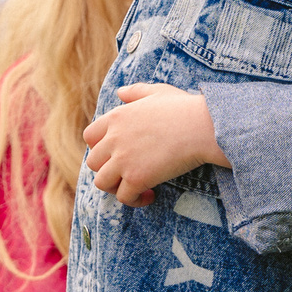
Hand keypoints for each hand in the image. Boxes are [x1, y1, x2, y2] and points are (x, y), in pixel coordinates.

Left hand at [82, 83, 226, 207]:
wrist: (202, 127)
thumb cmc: (184, 108)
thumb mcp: (157, 92)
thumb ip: (136, 92)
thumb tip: (120, 92)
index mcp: (116, 117)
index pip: (89, 137)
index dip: (99, 148)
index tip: (115, 154)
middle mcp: (113, 139)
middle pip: (93, 162)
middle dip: (108, 170)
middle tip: (127, 174)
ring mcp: (123, 160)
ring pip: (102, 183)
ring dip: (117, 188)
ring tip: (136, 187)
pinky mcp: (137, 178)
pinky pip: (124, 197)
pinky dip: (135, 200)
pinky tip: (151, 194)